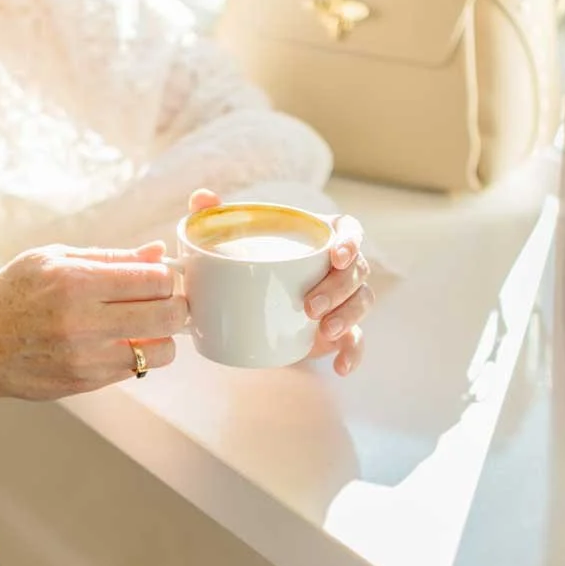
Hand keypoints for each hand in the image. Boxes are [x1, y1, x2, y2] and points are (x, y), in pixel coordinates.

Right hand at [0, 242, 188, 404]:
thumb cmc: (12, 294)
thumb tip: (158, 252)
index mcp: (74, 281)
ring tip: (144, 326)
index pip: (153, 280)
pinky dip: (138, 356)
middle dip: (176, 307)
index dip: (165, 277)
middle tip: (166, 302)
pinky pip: (135, 370)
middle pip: (167, 316)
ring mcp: (85, 358)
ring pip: (159, 351)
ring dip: (162, 338)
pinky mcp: (85, 383)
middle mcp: (82, 322)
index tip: (158, 278)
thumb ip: (109, 257)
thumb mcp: (51, 259)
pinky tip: (119, 342)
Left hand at [189, 189, 372, 377]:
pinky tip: (340, 367)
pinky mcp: (341, 330)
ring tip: (323, 331)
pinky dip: (353, 354)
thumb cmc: (245, 266)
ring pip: (362, 301)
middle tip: (308, 306)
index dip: (350, 242)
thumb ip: (215, 217)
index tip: (336, 256)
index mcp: (321, 238)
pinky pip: (357, 341)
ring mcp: (342, 299)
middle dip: (338, 288)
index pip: (350, 231)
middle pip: (357, 270)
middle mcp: (339, 267)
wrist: (245, 312)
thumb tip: (202, 197)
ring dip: (348, 316)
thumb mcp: (228, 243)